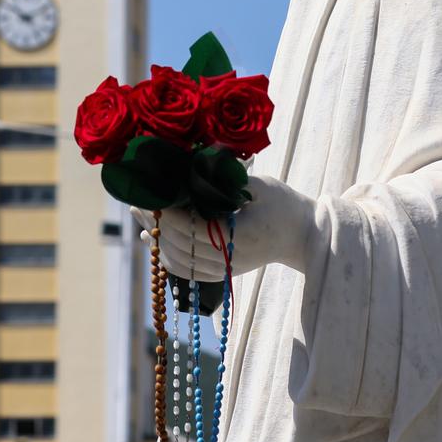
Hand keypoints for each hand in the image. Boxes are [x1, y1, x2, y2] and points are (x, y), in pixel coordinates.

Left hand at [131, 174, 315, 280]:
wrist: (305, 237)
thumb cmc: (285, 205)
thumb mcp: (259, 185)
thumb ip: (226, 180)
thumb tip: (192, 167)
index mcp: (240, 235)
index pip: (194, 228)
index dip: (170, 213)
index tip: (152, 196)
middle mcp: (230, 258)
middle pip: (183, 246)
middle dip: (158, 224)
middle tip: (137, 202)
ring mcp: (227, 269)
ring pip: (182, 261)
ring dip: (158, 240)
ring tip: (140, 218)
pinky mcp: (225, 273)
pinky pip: (189, 271)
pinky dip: (168, 257)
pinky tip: (152, 241)